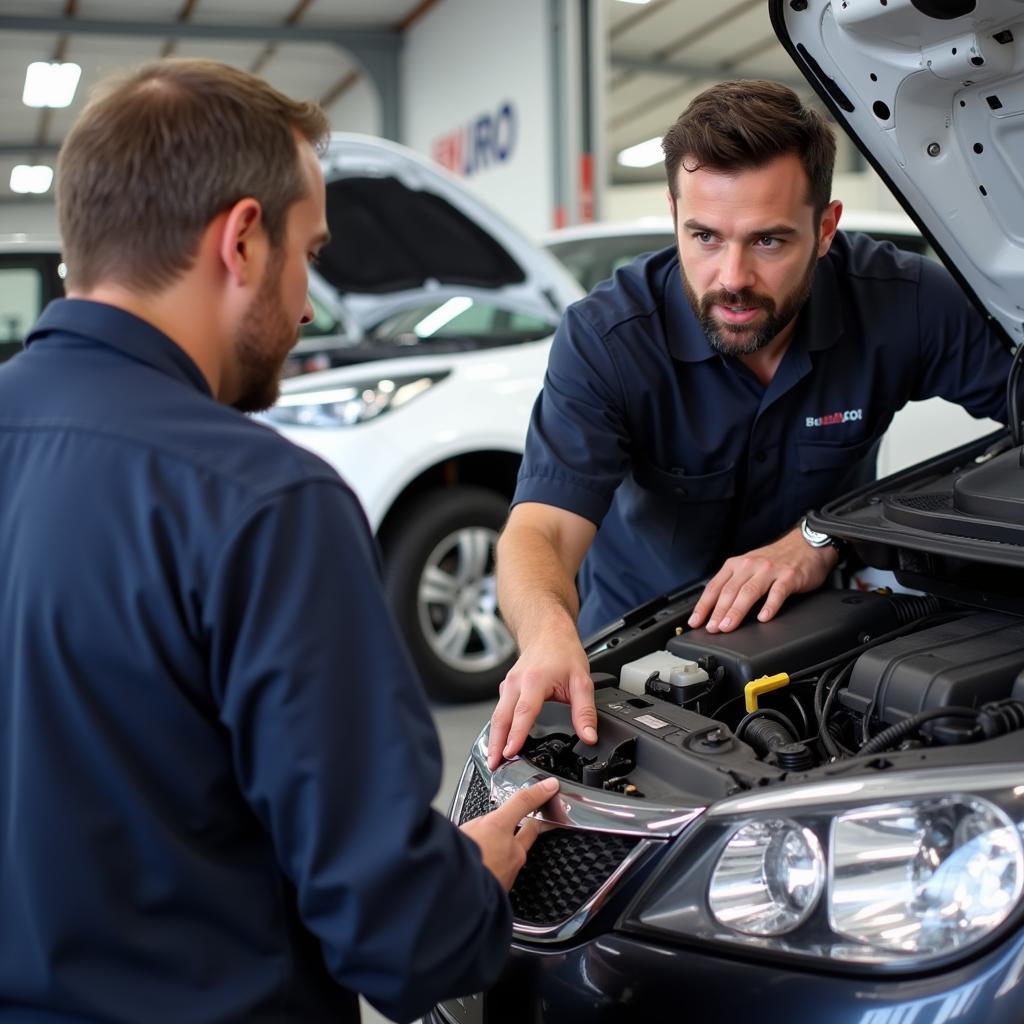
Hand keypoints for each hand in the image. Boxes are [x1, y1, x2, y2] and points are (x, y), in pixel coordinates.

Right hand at [460, 777, 559, 890]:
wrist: (455, 899)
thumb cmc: (451, 865)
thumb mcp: (456, 832)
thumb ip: (474, 825)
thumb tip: (479, 823)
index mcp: (497, 828)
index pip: (523, 802)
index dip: (538, 792)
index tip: (550, 786)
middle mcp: (511, 848)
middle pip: (530, 829)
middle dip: (529, 822)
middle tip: (524, 817)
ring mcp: (512, 870)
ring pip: (519, 851)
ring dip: (512, 847)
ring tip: (492, 848)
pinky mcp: (508, 887)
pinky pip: (509, 870)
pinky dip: (502, 866)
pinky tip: (487, 867)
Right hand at [487, 632, 596, 770]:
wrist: (548, 632)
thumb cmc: (562, 652)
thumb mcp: (582, 681)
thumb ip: (585, 711)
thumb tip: (589, 736)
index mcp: (534, 681)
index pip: (523, 712)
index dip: (516, 734)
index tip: (509, 753)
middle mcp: (516, 683)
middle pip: (501, 718)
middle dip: (496, 744)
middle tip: (494, 766)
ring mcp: (508, 685)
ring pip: (497, 716)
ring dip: (493, 739)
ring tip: (494, 761)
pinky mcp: (506, 689)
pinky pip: (499, 711)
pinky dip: (498, 729)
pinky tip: (500, 743)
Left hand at [687, 525, 837, 632]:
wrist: (806, 544)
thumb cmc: (775, 559)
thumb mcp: (748, 566)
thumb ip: (734, 583)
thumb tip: (715, 609)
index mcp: (736, 564)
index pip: (714, 586)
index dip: (703, 605)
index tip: (695, 621)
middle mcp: (750, 565)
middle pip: (730, 591)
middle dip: (718, 612)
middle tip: (712, 628)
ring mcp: (769, 571)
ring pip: (749, 592)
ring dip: (736, 611)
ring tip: (728, 626)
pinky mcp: (789, 577)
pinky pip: (777, 593)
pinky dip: (769, 606)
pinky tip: (763, 618)